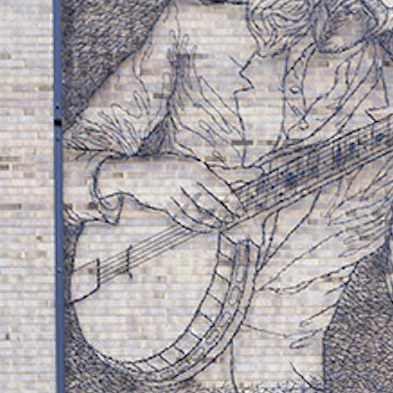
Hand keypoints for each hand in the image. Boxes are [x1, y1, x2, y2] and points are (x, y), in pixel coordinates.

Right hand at [96, 155, 257, 231]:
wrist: (137, 173)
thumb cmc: (172, 167)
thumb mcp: (196, 165)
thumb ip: (223, 172)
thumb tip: (255, 174)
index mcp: (196, 169)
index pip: (220, 188)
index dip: (232, 202)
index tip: (240, 209)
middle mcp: (185, 180)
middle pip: (209, 203)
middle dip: (223, 214)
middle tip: (231, 220)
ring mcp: (173, 192)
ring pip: (196, 213)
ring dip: (209, 222)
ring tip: (218, 225)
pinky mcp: (164, 203)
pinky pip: (182, 218)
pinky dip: (194, 225)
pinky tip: (202, 228)